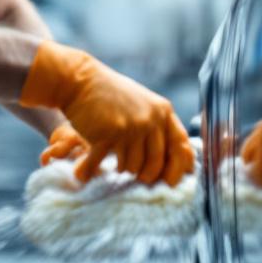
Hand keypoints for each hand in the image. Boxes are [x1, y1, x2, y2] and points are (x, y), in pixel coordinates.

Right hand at [21, 41, 194, 185]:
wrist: (80, 81)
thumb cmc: (110, 94)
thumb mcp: (143, 103)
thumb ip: (158, 125)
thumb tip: (176, 159)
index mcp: (162, 111)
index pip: (181, 144)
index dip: (179, 166)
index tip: (171, 181)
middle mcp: (150, 119)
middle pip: (156, 162)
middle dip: (145, 174)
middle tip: (137, 176)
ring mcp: (129, 128)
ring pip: (133, 166)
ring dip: (122, 168)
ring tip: (115, 161)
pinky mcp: (107, 135)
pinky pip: (103, 163)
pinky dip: (90, 169)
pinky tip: (83, 171)